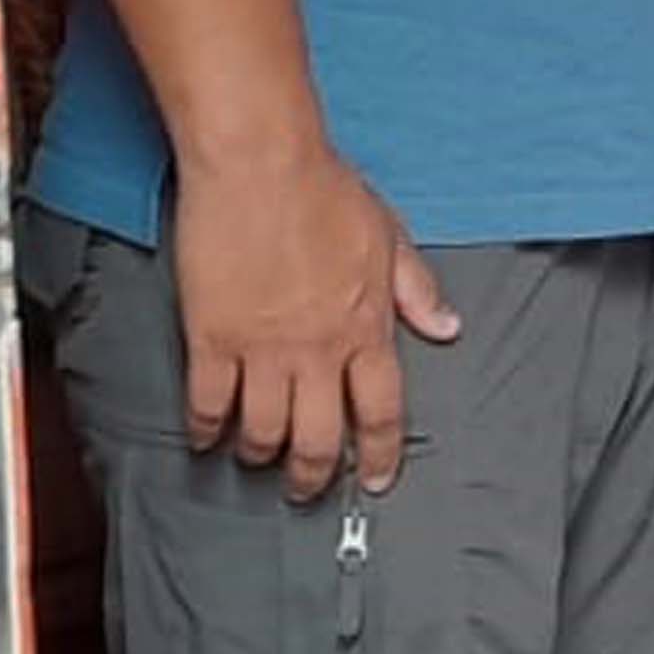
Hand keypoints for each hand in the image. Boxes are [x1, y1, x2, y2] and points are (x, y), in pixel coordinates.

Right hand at [166, 144, 458, 495]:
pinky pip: (207, 404)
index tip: (374, 481)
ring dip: (261, 456)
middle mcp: (318, 350)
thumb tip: (447, 328)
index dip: (378, 456)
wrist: (260, 163)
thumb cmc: (323, 190)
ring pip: (262, 432)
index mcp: (366, 328)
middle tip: (306, 491)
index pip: (381, 413)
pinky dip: (206, 429)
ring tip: (257, 459)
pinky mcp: (211, 338)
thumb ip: (417, 290)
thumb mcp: (387, 238)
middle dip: (313, 477)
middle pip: (319, 440)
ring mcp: (263, 348)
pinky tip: (206, 436)